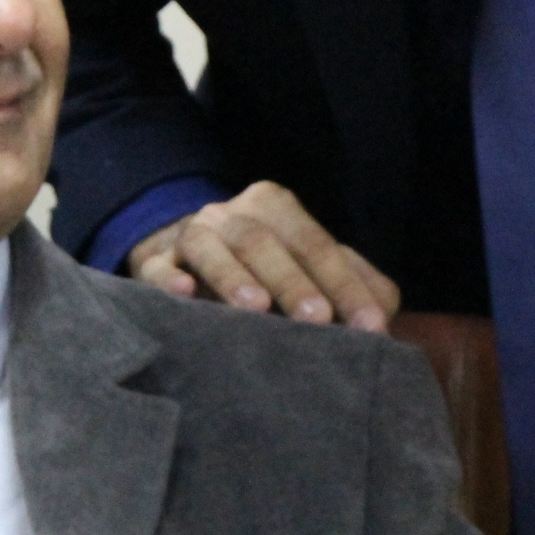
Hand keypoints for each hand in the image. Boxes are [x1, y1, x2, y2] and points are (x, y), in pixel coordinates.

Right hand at [129, 180, 400, 331]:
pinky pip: (155, 265)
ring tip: (256, 308)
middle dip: (294, 281)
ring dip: (234, 277)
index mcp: (277, 208)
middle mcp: (232, 214)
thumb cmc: (266, 267)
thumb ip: (354, 282)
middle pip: (264, 242)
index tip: (371, 326)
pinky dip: (167, 277)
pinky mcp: (151, 259)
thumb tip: (384, 315)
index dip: (346, 284)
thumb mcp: (312, 265)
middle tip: (318, 320)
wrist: (187, 253)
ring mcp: (189, 234)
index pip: (317, 243)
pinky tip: (182, 292)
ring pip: (211, 248)